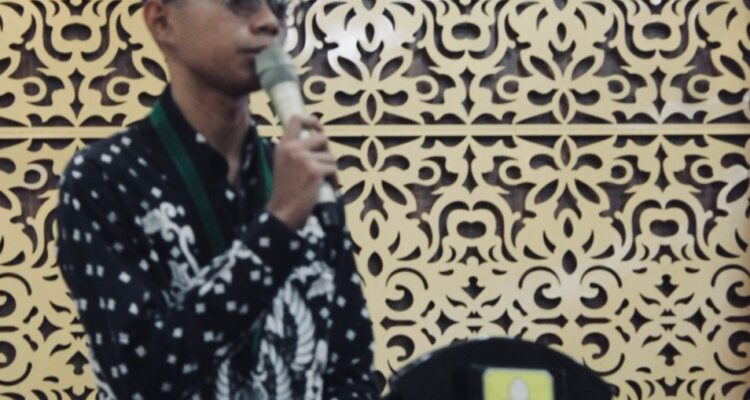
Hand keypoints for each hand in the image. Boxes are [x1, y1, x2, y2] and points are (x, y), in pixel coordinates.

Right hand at [266, 115, 336, 229]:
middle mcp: (293, 149)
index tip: (319, 128)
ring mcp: (304, 159)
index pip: (296, 119)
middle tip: (325, 165)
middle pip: (322, 137)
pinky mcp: (315, 171)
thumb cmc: (285, 192)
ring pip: (330, 157)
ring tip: (323, 181)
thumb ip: (296, 152)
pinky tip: (329, 187)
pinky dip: (334, 180)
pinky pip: (333, 170)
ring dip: (331, 170)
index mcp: (283, 146)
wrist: (282, 212)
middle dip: (327, 152)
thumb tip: (320, 140)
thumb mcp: (283, 164)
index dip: (311, 120)